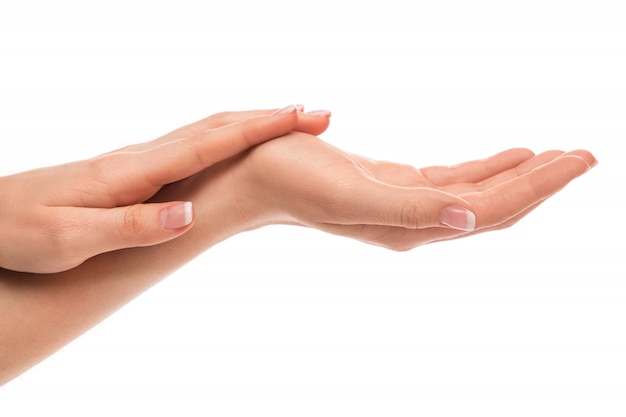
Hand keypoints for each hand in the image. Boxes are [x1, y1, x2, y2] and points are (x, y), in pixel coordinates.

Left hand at [0, 106, 330, 272]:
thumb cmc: (17, 231)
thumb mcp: (68, 241)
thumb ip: (132, 226)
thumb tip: (192, 214)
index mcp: (134, 171)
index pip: (211, 142)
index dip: (262, 128)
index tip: (305, 114)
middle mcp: (142, 157)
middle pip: (218, 126)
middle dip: (271, 118)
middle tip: (319, 115)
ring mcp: (139, 161)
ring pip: (207, 132)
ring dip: (253, 124)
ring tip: (293, 123)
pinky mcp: (135, 171)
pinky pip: (193, 147)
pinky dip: (227, 138)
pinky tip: (237, 145)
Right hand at [186, 132, 594, 250]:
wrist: (254, 179)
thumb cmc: (293, 182)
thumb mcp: (352, 193)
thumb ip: (410, 208)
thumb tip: (468, 218)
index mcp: (412, 226)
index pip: (492, 210)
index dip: (539, 186)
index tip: (580, 158)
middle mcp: (417, 221)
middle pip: (496, 205)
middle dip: (543, 181)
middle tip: (587, 154)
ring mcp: (407, 205)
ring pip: (480, 193)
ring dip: (520, 175)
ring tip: (558, 154)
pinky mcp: (395, 187)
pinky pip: (455, 180)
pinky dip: (487, 168)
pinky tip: (507, 156)